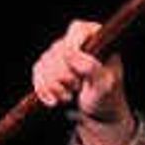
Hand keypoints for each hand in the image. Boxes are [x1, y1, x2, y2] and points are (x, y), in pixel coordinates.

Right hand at [32, 20, 138, 144]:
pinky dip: (43, 88)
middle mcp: (77, 42)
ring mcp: (61, 53)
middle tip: (78, 87)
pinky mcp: (48, 65)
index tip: (78, 71)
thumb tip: (69, 52)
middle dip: (65, 75)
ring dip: (55, 85)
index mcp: (97, 40)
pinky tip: (54, 101)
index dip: (73, 47)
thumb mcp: (105, 85)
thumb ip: (91, 68)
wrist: (97, 115)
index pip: (78, 29)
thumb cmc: (107, 98)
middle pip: (58, 49)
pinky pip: (37, 71)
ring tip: (69, 96)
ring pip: (45, 61)